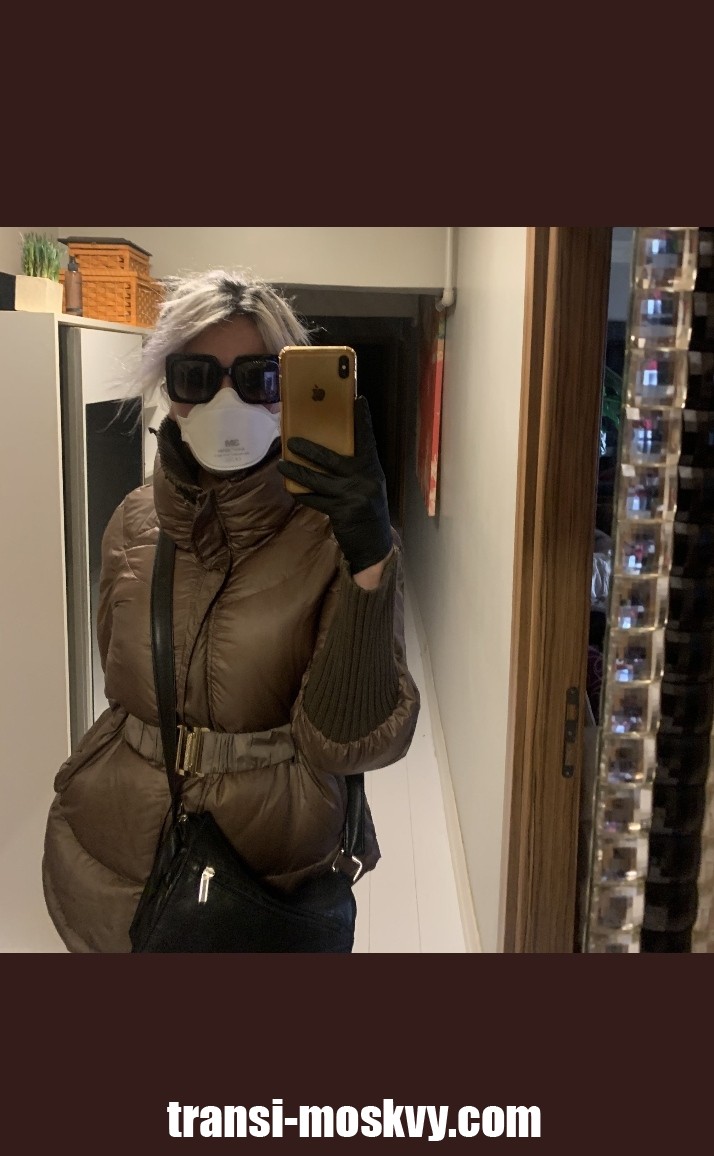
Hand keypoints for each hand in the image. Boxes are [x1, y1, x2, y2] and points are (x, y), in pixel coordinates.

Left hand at [277, 395, 392, 572]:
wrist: (374, 543)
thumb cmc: (368, 508)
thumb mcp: (369, 484)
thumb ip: (356, 468)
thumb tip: (331, 450)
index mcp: (372, 468)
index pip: (367, 439)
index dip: (363, 420)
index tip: (358, 400)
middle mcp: (364, 478)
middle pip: (331, 458)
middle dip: (309, 449)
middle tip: (291, 440)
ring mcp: (351, 495)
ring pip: (316, 480)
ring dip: (296, 471)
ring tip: (282, 464)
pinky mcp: (340, 511)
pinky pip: (314, 500)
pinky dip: (302, 494)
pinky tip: (291, 489)